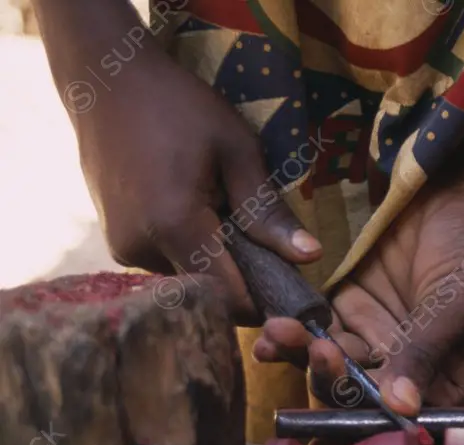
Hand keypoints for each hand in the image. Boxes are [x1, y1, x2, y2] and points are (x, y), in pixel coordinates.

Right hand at [73, 49, 321, 322]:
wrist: (106, 80)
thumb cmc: (180, 107)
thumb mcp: (238, 151)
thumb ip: (269, 211)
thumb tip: (312, 256)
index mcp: (175, 226)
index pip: (230, 298)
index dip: (265, 301)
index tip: (292, 288)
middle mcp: (141, 248)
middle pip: (210, 294)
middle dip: (243, 281)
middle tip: (267, 247)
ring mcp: (123, 248)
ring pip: (188, 281)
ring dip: (216, 265)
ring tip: (229, 220)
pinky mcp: (116, 244)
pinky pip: (168, 264)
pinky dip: (192, 253)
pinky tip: (202, 217)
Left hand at [253, 77, 463, 412]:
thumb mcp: (457, 308)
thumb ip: (424, 354)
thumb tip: (401, 409)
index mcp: (448, 381)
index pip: (404, 415)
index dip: (370, 415)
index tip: (342, 397)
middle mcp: (410, 368)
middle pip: (362, 393)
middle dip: (331, 379)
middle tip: (315, 352)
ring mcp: (379, 337)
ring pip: (336, 361)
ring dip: (304, 355)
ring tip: (278, 337)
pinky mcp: (353, 306)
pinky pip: (321, 327)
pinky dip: (298, 331)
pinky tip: (274, 328)